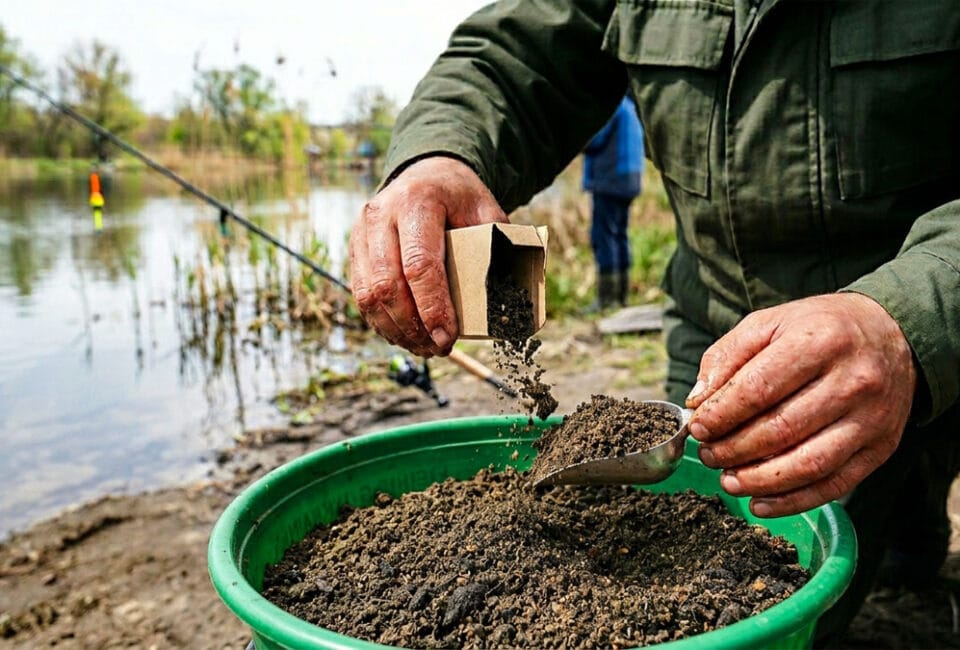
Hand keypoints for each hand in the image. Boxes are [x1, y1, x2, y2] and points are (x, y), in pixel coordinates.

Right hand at [349, 156, 507, 356]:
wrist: (427, 174)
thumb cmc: (461, 199)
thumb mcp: (487, 213)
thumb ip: (499, 248)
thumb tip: (512, 297)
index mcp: (417, 202)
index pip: (419, 265)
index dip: (432, 308)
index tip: (448, 338)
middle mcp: (381, 215)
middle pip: (388, 285)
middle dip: (413, 327)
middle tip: (438, 349)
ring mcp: (361, 233)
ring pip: (369, 295)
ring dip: (396, 330)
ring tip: (424, 348)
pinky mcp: (355, 250)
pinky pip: (361, 295)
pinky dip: (382, 322)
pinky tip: (405, 336)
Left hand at [685, 293, 916, 517]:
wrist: (891, 335)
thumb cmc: (820, 329)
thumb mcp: (769, 323)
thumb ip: (727, 357)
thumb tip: (698, 401)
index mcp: (819, 342)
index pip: (759, 389)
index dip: (721, 415)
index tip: (698, 428)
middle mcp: (852, 381)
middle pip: (782, 430)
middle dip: (734, 450)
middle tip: (709, 455)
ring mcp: (871, 418)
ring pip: (809, 464)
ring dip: (759, 481)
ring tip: (728, 481)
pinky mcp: (881, 448)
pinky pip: (834, 485)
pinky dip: (793, 501)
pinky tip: (760, 502)